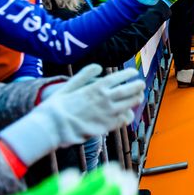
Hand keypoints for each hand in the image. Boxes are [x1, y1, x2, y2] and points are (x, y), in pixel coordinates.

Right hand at [0, 64, 143, 165]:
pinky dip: (128, 115)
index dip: (129, 74)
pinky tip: (127, 113)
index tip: (133, 72)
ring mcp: (108, 113)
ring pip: (130, 104)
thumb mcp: (68, 86)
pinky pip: (124, 120)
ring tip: (138, 97)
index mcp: (96, 88)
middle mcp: (105, 99)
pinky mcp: (107, 126)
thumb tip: (99, 66)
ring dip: (136, 99)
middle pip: (130, 90)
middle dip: (138, 86)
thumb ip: (84, 75)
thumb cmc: (57, 106)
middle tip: (141, 84)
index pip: (119, 78)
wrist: (52, 128)